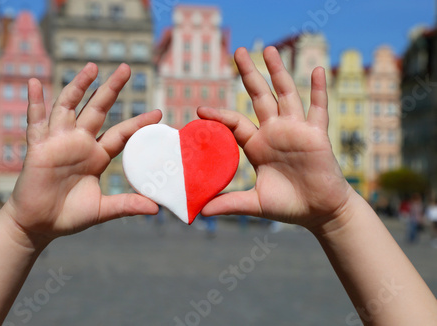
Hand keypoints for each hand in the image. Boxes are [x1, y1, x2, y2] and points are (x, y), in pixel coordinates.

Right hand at [2, 63, 159, 245]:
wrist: (39, 225)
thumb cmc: (69, 216)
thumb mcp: (103, 209)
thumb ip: (127, 204)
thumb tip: (156, 209)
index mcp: (97, 156)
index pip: (121, 133)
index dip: (138, 123)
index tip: (158, 113)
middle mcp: (80, 143)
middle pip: (98, 108)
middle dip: (111, 88)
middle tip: (126, 68)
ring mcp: (59, 141)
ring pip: (69, 106)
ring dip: (79, 85)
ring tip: (92, 67)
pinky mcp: (38, 147)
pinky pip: (35, 121)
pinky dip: (34, 102)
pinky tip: (34, 83)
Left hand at [199, 47, 353, 231]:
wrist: (319, 212)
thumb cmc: (288, 206)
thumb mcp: (254, 203)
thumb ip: (229, 203)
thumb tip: (199, 212)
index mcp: (257, 145)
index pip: (235, 123)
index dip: (219, 115)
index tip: (200, 109)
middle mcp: (275, 132)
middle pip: (259, 96)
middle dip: (249, 74)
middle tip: (238, 52)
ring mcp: (296, 130)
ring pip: (286, 94)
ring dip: (278, 72)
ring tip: (268, 49)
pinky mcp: (317, 134)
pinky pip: (318, 108)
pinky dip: (319, 90)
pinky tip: (316, 70)